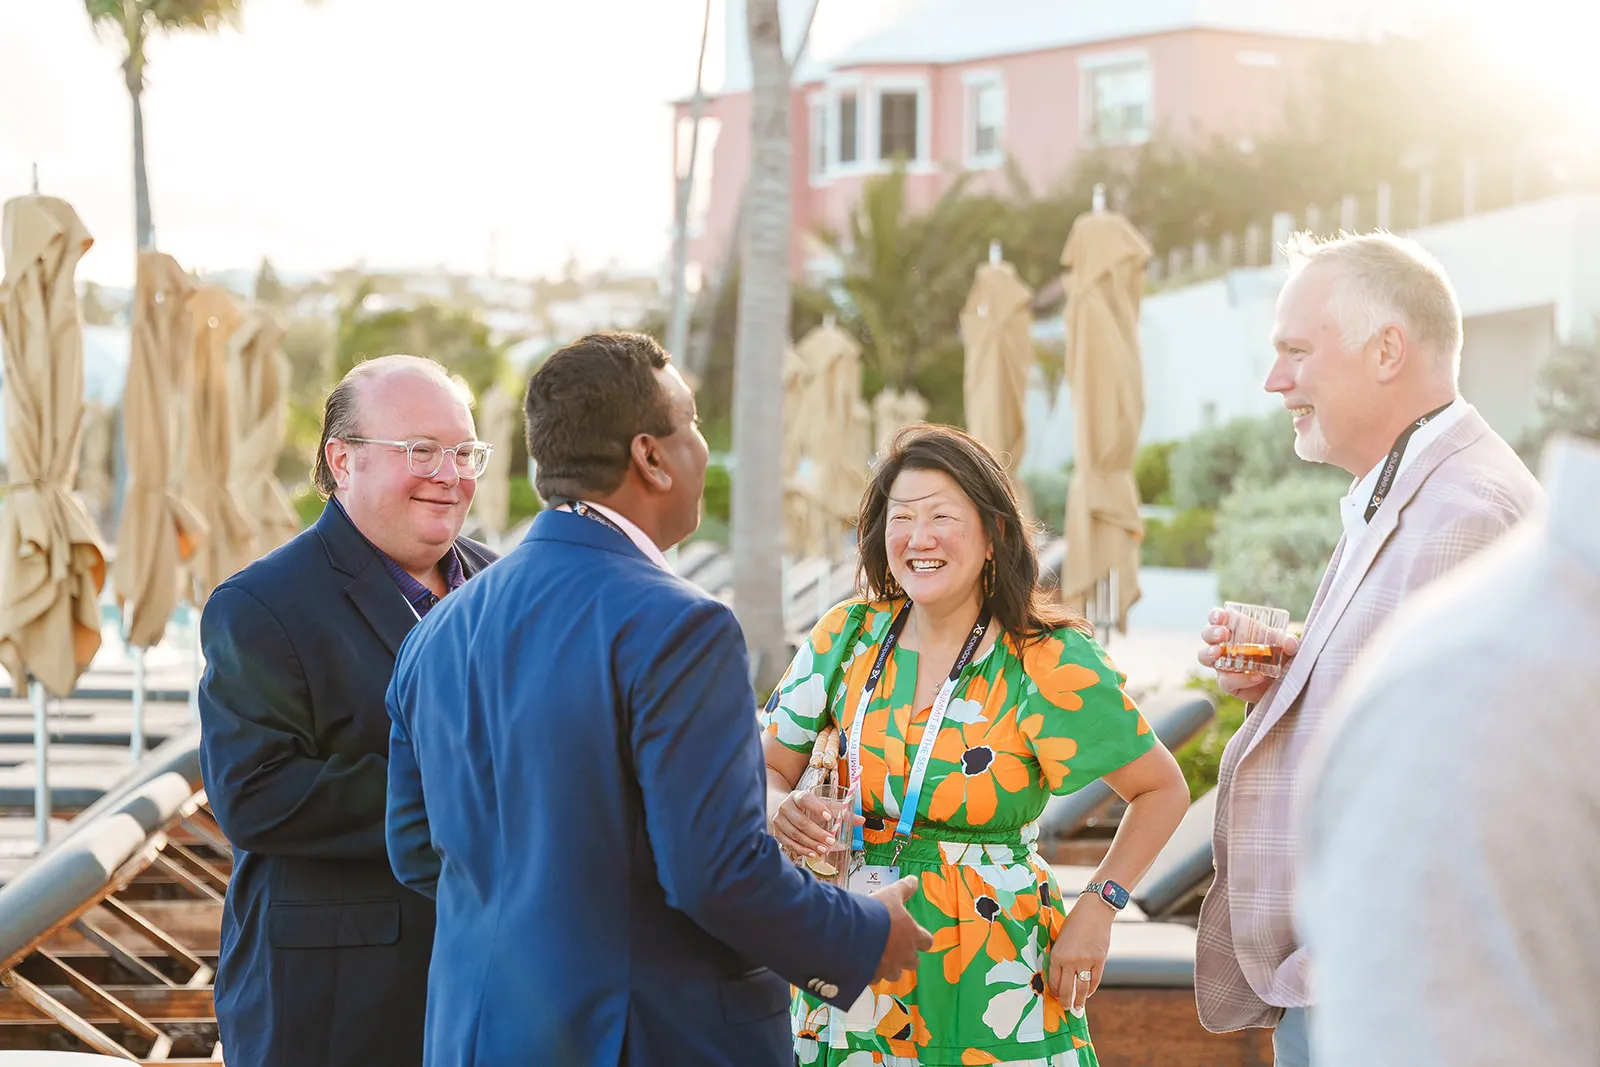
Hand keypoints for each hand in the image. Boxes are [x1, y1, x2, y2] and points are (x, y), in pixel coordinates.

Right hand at [771, 789, 860, 857]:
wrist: (781, 807)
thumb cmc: (805, 806)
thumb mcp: (820, 803)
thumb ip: (839, 810)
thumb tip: (861, 820)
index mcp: (797, 796)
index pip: (806, 799)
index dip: (817, 807)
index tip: (828, 817)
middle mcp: (786, 807)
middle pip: (801, 821)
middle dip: (817, 833)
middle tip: (831, 841)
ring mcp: (779, 821)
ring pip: (795, 834)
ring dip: (811, 843)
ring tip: (824, 849)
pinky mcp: (777, 832)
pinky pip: (789, 843)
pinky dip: (802, 849)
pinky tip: (813, 853)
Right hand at [870, 876, 932, 982]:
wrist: (853, 932)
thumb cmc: (878, 912)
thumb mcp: (892, 895)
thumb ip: (905, 889)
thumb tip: (914, 879)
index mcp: (913, 936)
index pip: (927, 942)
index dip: (921, 939)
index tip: (914, 934)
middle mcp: (904, 955)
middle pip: (913, 962)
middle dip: (906, 956)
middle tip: (895, 945)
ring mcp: (889, 968)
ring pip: (896, 974)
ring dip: (891, 967)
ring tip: (879, 955)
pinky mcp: (873, 976)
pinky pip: (876, 978)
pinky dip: (872, 972)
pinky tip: (863, 962)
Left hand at [1049, 895, 1114, 1011]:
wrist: (1094, 911)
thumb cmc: (1074, 923)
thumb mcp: (1060, 938)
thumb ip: (1059, 956)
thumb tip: (1058, 976)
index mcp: (1057, 954)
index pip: (1053, 980)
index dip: (1054, 991)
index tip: (1055, 996)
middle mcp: (1071, 960)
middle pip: (1067, 989)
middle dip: (1065, 1001)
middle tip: (1065, 1007)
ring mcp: (1086, 961)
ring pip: (1081, 989)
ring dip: (1079, 1000)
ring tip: (1077, 1007)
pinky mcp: (1100, 960)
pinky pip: (1095, 981)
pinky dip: (1090, 989)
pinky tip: (1087, 993)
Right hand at [1196, 607, 1298, 704]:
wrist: (1280, 684)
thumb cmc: (1276, 657)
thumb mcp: (1285, 647)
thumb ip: (1289, 642)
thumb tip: (1290, 643)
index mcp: (1234, 630)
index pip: (1217, 618)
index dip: (1216, 615)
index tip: (1222, 616)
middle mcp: (1223, 646)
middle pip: (1207, 635)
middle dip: (1211, 633)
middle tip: (1222, 634)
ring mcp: (1222, 665)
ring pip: (1204, 657)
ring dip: (1209, 653)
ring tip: (1218, 653)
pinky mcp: (1228, 684)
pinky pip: (1226, 681)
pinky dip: (1240, 679)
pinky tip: (1256, 676)